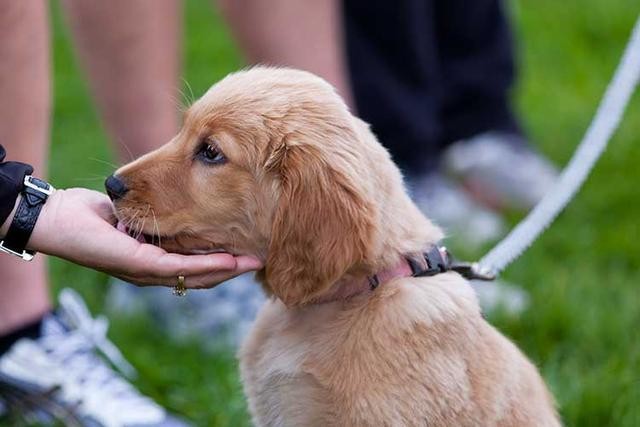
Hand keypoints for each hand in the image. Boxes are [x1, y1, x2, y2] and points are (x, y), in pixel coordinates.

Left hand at [27, 188, 262, 287]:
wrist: (58, 219)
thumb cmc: (95, 214)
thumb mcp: (137, 212)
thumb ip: (161, 214)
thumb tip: (184, 201)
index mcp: (157, 261)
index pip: (198, 266)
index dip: (227, 261)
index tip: (253, 249)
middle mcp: (155, 273)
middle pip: (204, 278)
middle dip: (236, 269)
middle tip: (264, 259)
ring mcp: (147, 273)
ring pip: (196, 277)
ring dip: (228, 271)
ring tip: (255, 263)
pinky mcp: (139, 266)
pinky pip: (178, 268)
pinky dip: (205, 266)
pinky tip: (228, 262)